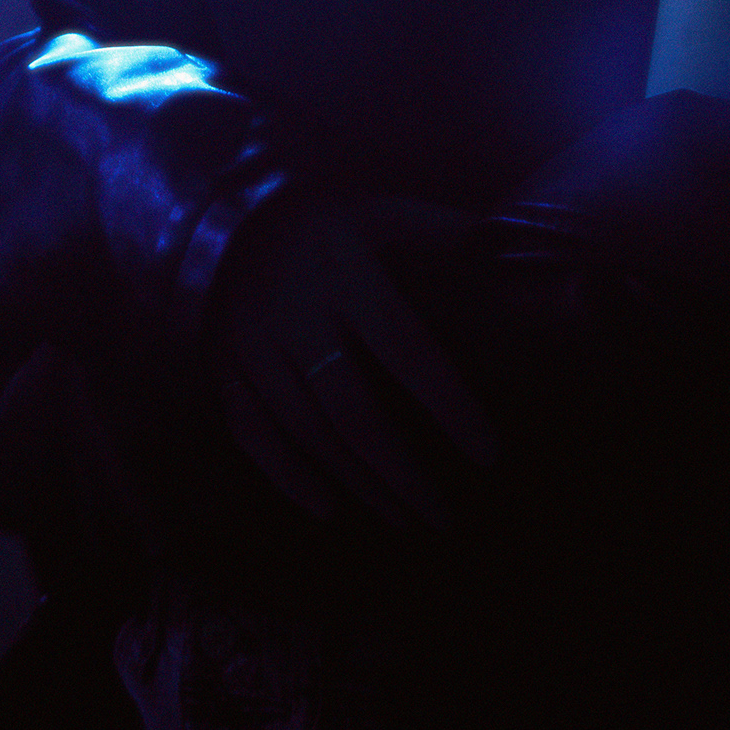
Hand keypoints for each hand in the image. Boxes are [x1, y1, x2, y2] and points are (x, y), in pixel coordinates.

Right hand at [204, 189, 499, 527]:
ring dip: (357, 483)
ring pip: (307, 431)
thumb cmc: (321, 219)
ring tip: (401, 518)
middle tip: (442, 517)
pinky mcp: (222, 364)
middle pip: (354, 411)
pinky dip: (288, 476)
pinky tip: (327, 508)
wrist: (224, 214)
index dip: (448, 404)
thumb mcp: (379, 210)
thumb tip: (507, 245)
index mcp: (346, 272)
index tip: (487, 453)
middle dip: (401, 472)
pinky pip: (252, 432)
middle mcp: (297, 314)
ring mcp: (252, 343)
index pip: (407, 349)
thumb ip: (439, 231)